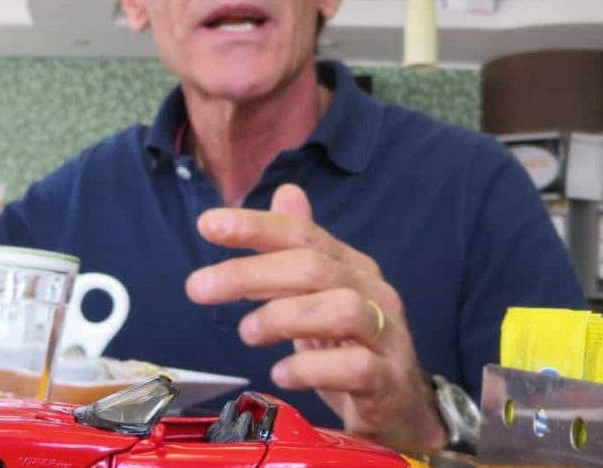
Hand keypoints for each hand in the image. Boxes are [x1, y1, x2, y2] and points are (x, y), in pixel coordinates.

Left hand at [185, 184, 447, 449]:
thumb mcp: (320, 298)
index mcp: (352, 268)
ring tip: (246, 332)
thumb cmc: (352, 350)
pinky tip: (281, 373)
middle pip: (315, 267)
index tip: (207, 225)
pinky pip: (356, 367)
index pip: (303, 235)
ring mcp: (387, 337)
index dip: (255, 226)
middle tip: (198, 287)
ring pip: (343, 310)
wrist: (403, 410)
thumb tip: (285, 192)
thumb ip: (299, 251)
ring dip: (283, 316)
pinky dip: (311, 368)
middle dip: (251, 272)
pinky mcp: (388, 382)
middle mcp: (373, 294)